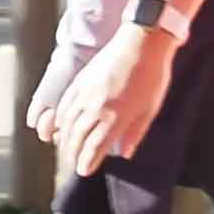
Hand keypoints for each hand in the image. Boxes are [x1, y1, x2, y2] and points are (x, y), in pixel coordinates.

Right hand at [62, 17, 177, 176]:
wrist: (142, 42)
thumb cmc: (152, 75)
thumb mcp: (151, 107)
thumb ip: (135, 132)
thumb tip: (124, 154)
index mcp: (116, 117)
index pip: (94, 147)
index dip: (87, 162)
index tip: (83, 171)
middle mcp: (96, 109)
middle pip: (77, 138)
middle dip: (72, 154)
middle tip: (72, 164)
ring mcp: (85, 95)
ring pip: (67, 124)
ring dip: (64, 139)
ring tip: (65, 148)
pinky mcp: (80, 83)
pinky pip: (64, 106)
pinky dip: (60, 119)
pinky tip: (60, 125)